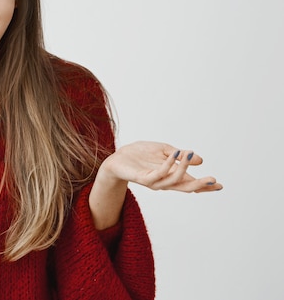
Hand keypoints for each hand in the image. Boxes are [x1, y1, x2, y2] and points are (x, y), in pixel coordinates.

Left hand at [99, 141, 222, 192]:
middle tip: (213, 180)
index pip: (190, 183)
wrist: (118, 157)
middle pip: (185, 187)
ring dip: (184, 169)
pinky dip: (168, 164)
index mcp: (170, 176)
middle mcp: (164, 182)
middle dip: (200, 185)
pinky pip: (158, 174)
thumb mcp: (163, 150)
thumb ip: (180, 156)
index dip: (205, 186)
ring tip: (191, 155)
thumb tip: (200, 160)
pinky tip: (174, 154)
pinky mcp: (143, 178)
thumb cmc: (140, 154)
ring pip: (173, 181)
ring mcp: (154, 182)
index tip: (220, 185)